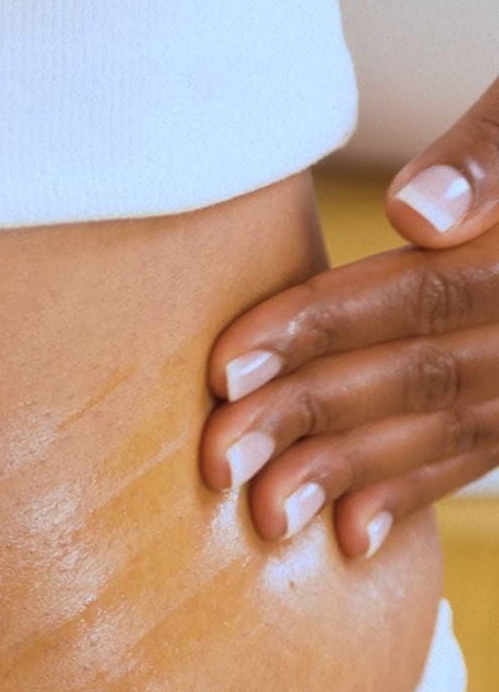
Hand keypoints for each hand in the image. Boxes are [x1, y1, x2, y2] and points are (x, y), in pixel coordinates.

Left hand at [199, 74, 498, 559]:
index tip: (225, 371)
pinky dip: (412, 494)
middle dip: (307, 418)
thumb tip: (416, 214)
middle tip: (219, 462)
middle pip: (417, 373)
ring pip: (446, 428)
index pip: (415, 292)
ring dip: (349, 473)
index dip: (315, 330)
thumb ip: (488, 155)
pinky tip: (347, 536)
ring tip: (264, 516)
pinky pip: (477, 456)